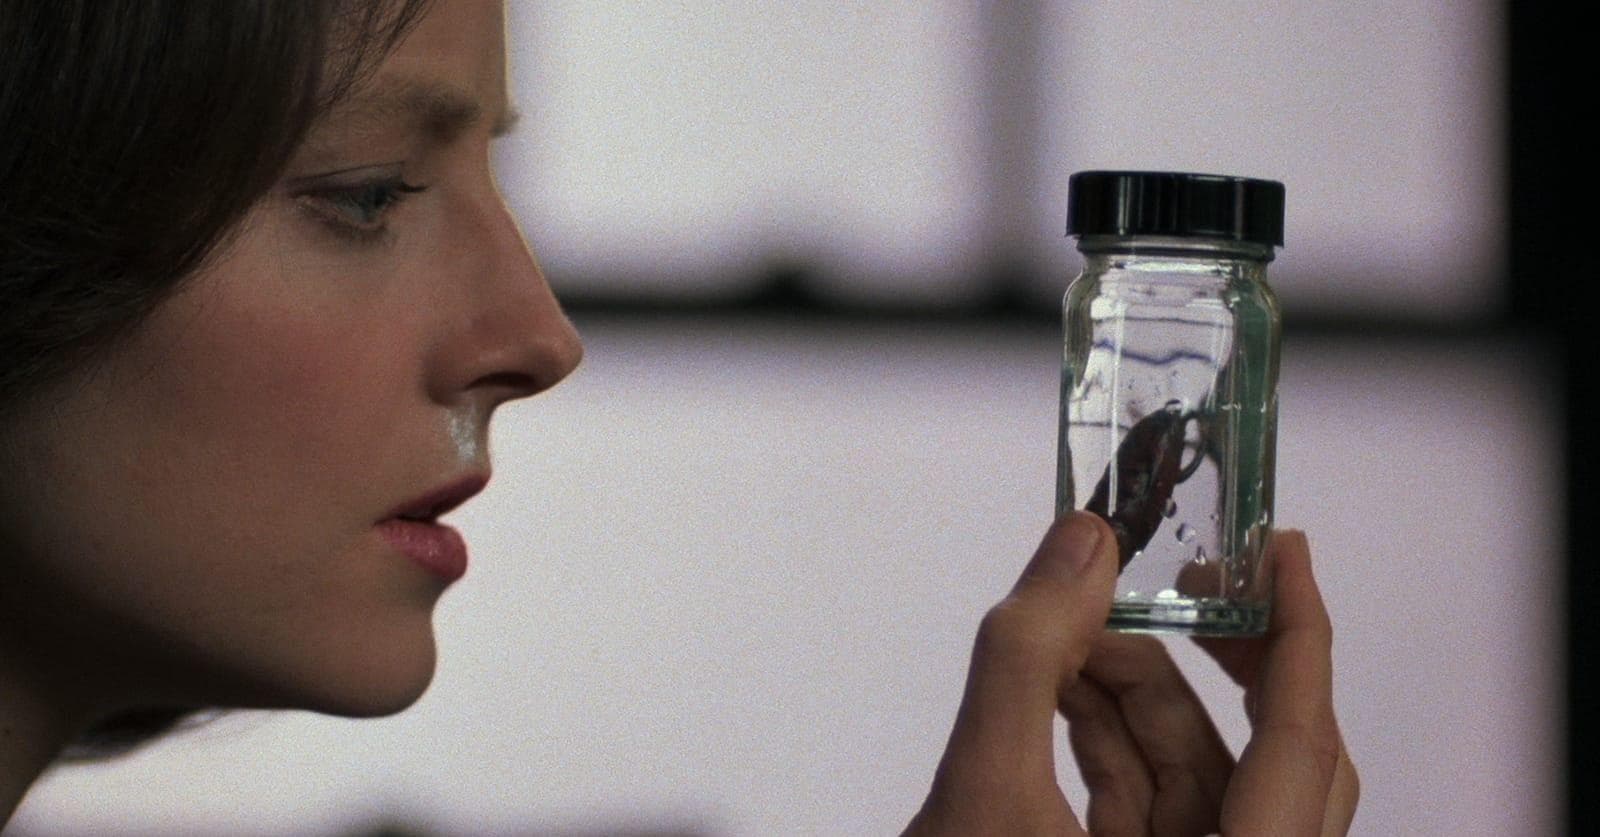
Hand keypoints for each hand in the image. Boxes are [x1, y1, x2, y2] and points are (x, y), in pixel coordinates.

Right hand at [905, 513, 1357, 835]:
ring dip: (1132, 695)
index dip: (1301, 639)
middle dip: (1210, 662)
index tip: (1280, 550)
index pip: (1301, 749)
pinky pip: (1153, 806)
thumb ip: (1027, 658)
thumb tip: (1083, 543)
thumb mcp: (982, 791)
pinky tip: (1056, 686)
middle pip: (1269, 762)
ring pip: (1198, 779)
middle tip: (1182, 577)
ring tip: (1060, 637)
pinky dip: (1109, 740)